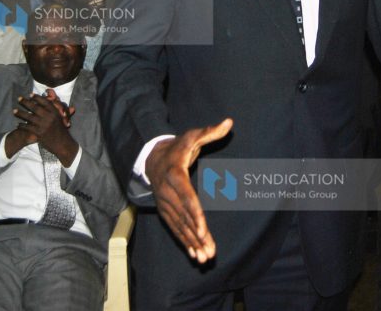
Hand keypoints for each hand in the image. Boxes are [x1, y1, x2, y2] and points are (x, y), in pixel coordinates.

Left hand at [12, 93, 77, 165]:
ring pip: (29, 117)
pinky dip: (22, 126)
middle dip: (26, 102)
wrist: (63, 144)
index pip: (45, 102)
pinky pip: (28, 128)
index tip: (30, 94)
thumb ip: (58, 109)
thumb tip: (53, 99)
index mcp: (55, 112)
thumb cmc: (62, 131)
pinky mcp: (39, 133)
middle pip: (35, 108)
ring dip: (20, 113)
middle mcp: (49, 117)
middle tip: (19, 98)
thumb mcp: (62, 118)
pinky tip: (17, 124)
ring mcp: (43, 125)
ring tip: (14, 110)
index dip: (37, 97)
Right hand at [144, 118, 232, 263]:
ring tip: (205, 258)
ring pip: (180, 227)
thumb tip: (229, 122)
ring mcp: (164, 204)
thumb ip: (210, 131)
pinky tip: (195, 255)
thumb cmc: (178, 146)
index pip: (187, 197)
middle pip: (184, 217)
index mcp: (175, 175)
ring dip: (192, 243)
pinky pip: (175, 229)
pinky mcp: (165, 211)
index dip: (195, 214)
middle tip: (209, 251)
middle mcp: (167, 192)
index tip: (203, 229)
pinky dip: (185, 242)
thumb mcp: (192, 136)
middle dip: (197, 236)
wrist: (151, 157)